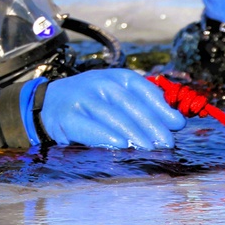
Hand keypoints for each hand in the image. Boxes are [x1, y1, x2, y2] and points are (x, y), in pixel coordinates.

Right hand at [33, 69, 185, 149]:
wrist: (46, 104)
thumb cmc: (89, 103)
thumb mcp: (114, 96)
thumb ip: (141, 105)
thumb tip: (174, 122)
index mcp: (115, 77)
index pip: (142, 89)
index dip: (161, 107)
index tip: (177, 124)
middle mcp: (99, 83)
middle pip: (130, 104)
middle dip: (151, 124)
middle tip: (167, 143)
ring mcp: (82, 98)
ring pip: (113, 115)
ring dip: (133, 133)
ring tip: (149, 147)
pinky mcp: (68, 116)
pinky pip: (90, 127)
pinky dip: (106, 137)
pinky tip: (121, 146)